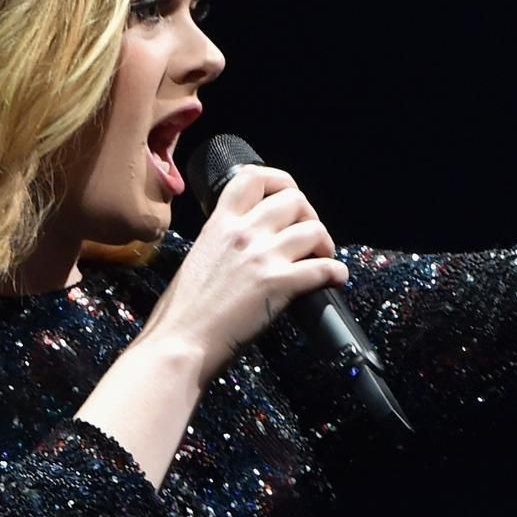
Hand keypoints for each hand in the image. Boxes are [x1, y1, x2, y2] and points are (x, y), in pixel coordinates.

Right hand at [142, 164, 349, 384]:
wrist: (180, 340)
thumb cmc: (182, 309)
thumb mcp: (199, 256)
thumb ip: (224, 242)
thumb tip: (247, 246)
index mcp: (220, 223)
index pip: (254, 176)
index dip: (281, 181)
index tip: (289, 199)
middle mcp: (244, 232)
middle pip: (295, 200)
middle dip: (309, 215)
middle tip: (307, 236)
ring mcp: (263, 256)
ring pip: (315, 229)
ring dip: (325, 243)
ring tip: (322, 257)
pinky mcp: (279, 284)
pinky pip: (324, 268)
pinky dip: (336, 272)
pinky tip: (335, 278)